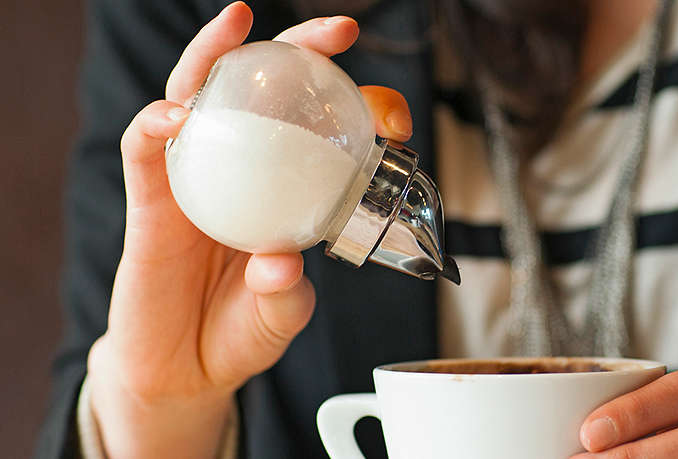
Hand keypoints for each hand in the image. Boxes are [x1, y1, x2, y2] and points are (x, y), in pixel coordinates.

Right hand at [87, 3, 412, 457]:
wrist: (184, 372)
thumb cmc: (241, 332)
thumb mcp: (281, 316)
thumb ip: (285, 294)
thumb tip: (282, 261)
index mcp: (285, 189)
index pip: (318, 127)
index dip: (354, 105)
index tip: (392, 111)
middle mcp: (241, 171)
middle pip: (261, 91)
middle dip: (296, 50)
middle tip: (336, 30)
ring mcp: (194, 180)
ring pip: (196, 98)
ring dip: (213, 55)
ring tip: (238, 21)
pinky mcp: (149, 202)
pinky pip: (146, 152)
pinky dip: (155, 125)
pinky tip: (175, 112)